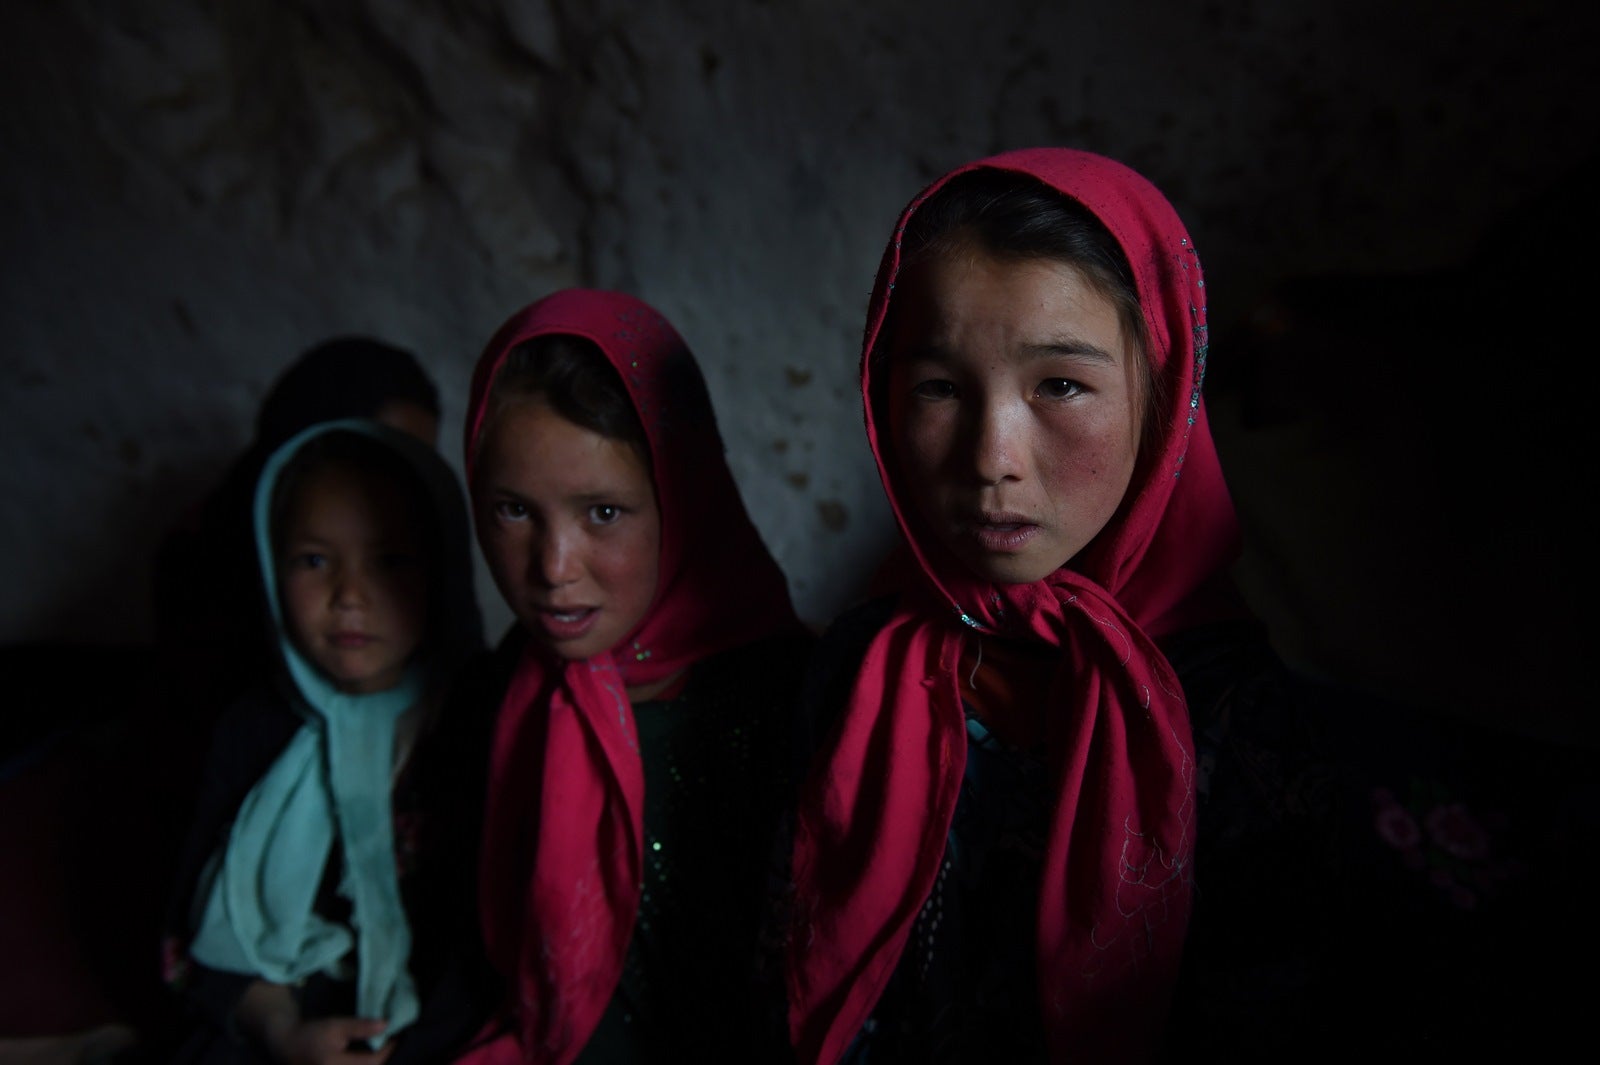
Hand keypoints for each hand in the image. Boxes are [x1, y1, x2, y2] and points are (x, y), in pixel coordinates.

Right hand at [235, 981, 394, 1064]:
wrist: (288, 1045)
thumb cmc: (311, 1034)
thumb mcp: (336, 1026)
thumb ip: (360, 1027)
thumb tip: (386, 1025)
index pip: (374, 1061)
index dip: (389, 1048)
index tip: (398, 1034)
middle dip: (384, 1056)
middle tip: (393, 1040)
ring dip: (375, 1060)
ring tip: (384, 1045)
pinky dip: (367, 1062)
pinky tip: (371, 1054)